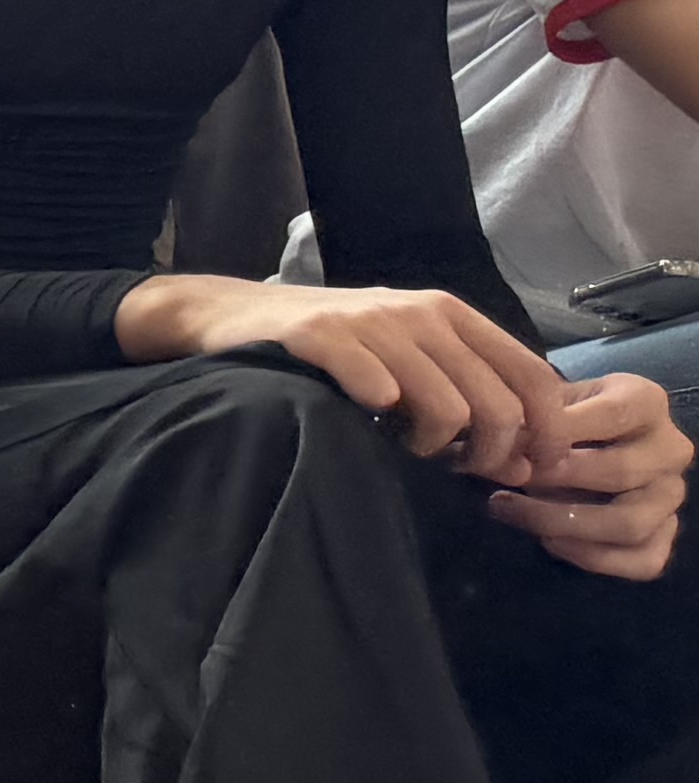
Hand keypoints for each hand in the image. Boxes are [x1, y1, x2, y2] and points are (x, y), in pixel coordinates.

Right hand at [132, 278, 578, 490]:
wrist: (233, 313)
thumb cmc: (333, 346)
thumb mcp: (408, 356)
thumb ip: (465, 393)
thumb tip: (522, 462)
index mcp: (451, 314)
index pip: (534, 375)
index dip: (549, 430)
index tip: (536, 470)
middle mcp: (421, 312)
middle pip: (497, 404)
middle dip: (489, 454)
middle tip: (459, 470)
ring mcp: (371, 322)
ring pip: (447, 408)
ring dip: (432, 446)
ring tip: (405, 446)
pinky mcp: (322, 335)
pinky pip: (379, 391)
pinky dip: (380, 418)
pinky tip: (365, 420)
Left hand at [496, 366, 685, 578]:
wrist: (575, 444)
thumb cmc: (557, 416)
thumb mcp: (543, 402)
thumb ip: (529, 418)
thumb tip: (499, 447)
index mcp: (647, 402)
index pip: (612, 415)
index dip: (558, 432)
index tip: (511, 442)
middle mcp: (671, 449)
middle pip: (620, 472)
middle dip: (553, 479)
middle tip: (503, 479)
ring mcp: (672, 495)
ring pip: (629, 523)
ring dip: (560, 521)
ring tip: (508, 509)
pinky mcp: (665, 535)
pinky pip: (642, 560)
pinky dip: (590, 556)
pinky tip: (547, 540)